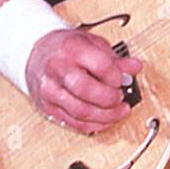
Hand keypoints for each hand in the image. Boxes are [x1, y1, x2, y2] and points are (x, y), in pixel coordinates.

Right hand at [25, 29, 140, 133]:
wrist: (35, 52)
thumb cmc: (65, 48)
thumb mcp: (92, 43)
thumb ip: (115, 58)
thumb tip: (134, 68)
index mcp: (71, 48)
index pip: (101, 66)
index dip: (116, 77)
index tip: (123, 80)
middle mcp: (58, 69)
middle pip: (87, 91)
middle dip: (110, 99)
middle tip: (120, 98)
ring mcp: (50, 90)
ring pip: (82, 112)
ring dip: (106, 116)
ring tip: (118, 111)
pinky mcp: (48, 107)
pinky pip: (75, 123)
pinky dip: (95, 125)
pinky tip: (105, 120)